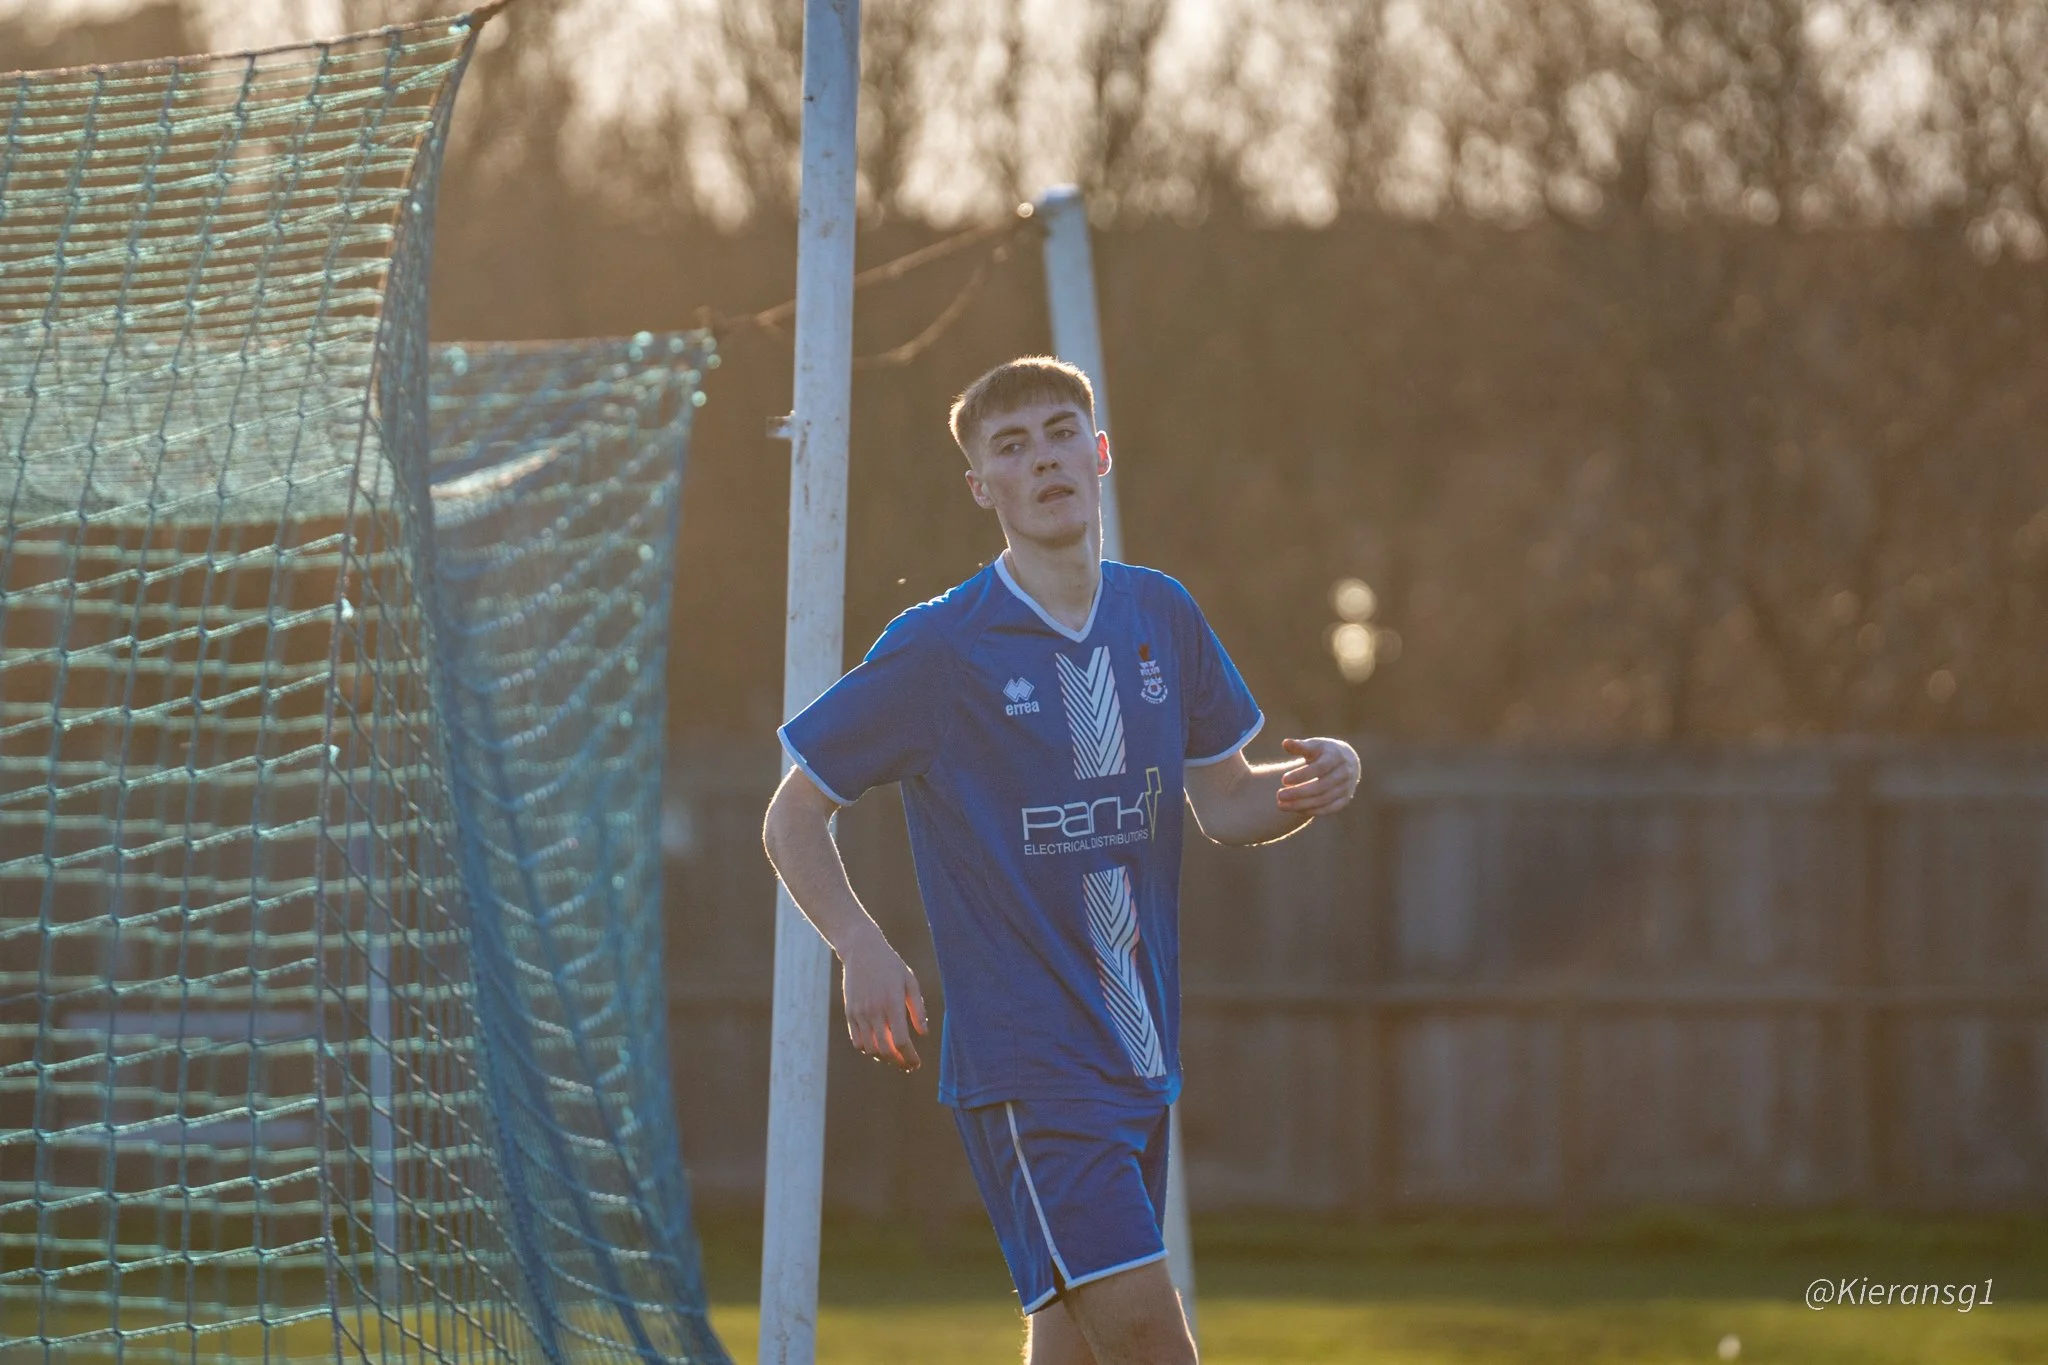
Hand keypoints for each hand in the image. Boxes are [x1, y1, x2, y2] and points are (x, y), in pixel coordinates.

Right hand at [839, 932, 926, 1071]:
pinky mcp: (850, 1013)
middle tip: (907, 1066)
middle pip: (885, 1050)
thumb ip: (918, 1009)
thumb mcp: (910, 982)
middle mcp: (875, 1011)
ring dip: (883, 1058)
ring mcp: (860, 1013)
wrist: (861, 951)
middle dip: (898, 1062)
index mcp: (893, 1003)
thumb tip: (923, 1033)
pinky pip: (857, 1041)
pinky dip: (867, 1050)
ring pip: (869, 1049)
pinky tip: (878, 1047)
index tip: (916, 1063)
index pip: (901, 1040)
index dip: (910, 1057)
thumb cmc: (890, 966)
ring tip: (894, 1057)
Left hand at [1276, 737, 1360, 816]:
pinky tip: (1294, 809)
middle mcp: (1344, 773)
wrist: (1347, 762)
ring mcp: (1346, 788)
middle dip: (1298, 792)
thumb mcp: (1314, 745)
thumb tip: (1285, 743)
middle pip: (1320, 786)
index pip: (1319, 768)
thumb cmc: (1324, 752)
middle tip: (1279, 796)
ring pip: (1323, 800)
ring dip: (1301, 804)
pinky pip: (1328, 808)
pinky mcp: (1345, 800)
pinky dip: (1311, 810)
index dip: (1301, 775)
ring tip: (1281, 805)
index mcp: (1336, 757)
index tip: (1283, 779)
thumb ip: (1300, 746)